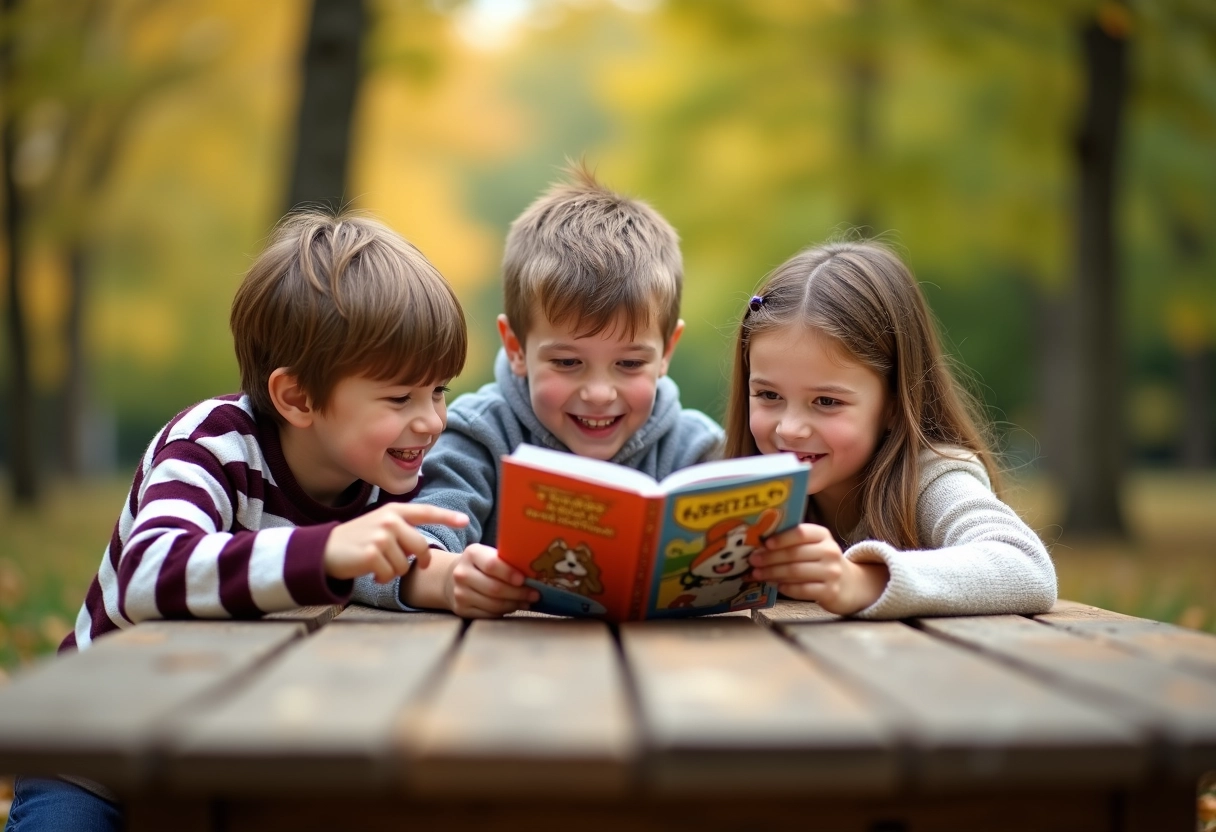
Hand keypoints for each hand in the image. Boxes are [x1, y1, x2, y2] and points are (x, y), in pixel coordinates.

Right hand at [324, 504, 468, 582]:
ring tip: (378, 564)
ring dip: (394, 571)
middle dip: (416, 561)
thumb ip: (404, 530)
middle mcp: (389, 520)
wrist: (324, 550)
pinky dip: (382, 577)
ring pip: (405, 564)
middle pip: (421, 547)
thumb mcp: (381, 526)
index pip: (426, 512)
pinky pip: (391, 574)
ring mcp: (381, 536)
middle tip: (402, 564)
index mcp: (394, 511)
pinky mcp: (372, 553)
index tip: (465, 521)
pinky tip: (370, 571)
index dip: (447, 517)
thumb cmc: (358, 540)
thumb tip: (425, 549)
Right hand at [443, 544, 538, 617]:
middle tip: (535, 594)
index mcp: (472, 554)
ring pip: (493, 604)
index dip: (509, 574)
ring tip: (527, 602)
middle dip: (518, 593)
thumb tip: (535, 572)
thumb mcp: (489, 554)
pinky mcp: (461, 609)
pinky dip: (504, 612)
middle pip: (494, 588)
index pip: (492, 565)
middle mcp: (462, 574)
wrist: (454, 578)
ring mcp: (460, 593)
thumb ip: (506, 560)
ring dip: (514, 604)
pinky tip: (514, 607)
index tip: (524, 579)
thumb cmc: (481, 565)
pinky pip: (488, 615)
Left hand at [749, 523, 887, 614]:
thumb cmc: (822, 562)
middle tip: (753, 561)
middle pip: (794, 554)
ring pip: (796, 572)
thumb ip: (792, 543)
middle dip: (770, 558)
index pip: (801, 532)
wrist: (851, 584)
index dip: (781, 538)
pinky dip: (787, 588)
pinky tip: (776, 586)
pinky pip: (803, 589)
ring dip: (773, 573)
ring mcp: (832, 572)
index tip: (764, 543)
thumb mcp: (813, 546)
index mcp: (822, 535)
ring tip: (757, 574)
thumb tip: (759, 546)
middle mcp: (830, 551)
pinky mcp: (831, 591)